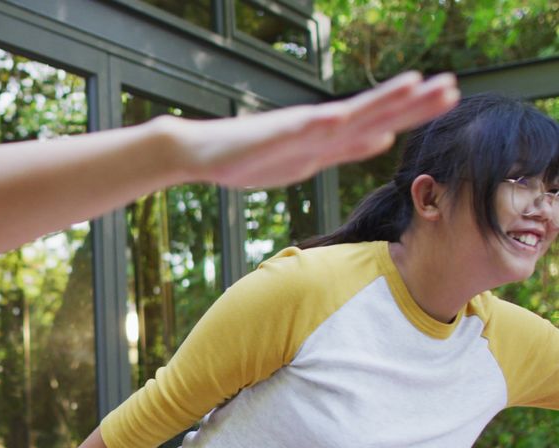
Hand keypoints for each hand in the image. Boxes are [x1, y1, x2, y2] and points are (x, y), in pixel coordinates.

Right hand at [173, 71, 459, 188]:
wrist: (199, 152)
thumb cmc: (249, 157)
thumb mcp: (308, 159)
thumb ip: (346, 148)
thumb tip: (385, 137)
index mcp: (329, 138)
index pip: (381, 121)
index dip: (414, 110)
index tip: (450, 96)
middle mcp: (318, 129)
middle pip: (373, 113)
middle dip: (412, 102)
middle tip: (452, 85)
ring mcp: (295, 131)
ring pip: (344, 115)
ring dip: (378, 101)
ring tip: (411, 84)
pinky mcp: (270, 137)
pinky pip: (299, 132)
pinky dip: (322, 124)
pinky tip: (342, 117)